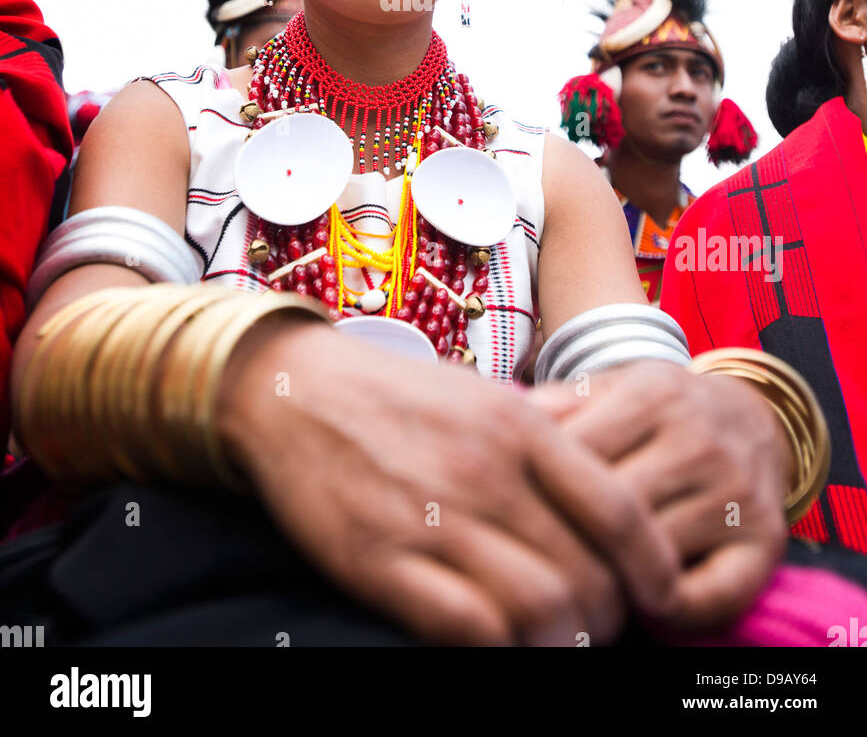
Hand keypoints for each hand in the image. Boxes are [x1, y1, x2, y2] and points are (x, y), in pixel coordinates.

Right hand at [218, 320, 679, 645]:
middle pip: (587, 573)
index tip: (661, 593)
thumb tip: (609, 478)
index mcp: (518, 427)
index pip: (620, 510)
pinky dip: (499, 649)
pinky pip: (467, 627)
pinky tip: (500, 644)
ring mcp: (433, 518)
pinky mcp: (382, 560)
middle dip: (607, 616)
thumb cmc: (395, 395)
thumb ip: (547, 433)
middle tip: (600, 626)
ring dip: (560, 641)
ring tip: (556, 642)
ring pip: (538, 609)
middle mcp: (486, 472)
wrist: (293, 391)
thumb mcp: (482, 394)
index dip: (655, 565)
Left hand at [532, 360, 789, 629]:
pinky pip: (711, 597)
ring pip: (654, 556)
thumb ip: (557, 403)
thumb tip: (500, 416)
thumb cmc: (658, 411)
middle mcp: (700, 441)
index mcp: (653, 394)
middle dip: (568, 540)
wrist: (751, 416)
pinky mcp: (767, 542)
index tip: (508, 511)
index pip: (578, 452)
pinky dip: (671, 614)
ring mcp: (736, 493)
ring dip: (611, 579)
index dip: (535, 487)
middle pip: (613, 509)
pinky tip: (641, 604)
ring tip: (576, 584)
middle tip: (532, 563)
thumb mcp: (612, 386)